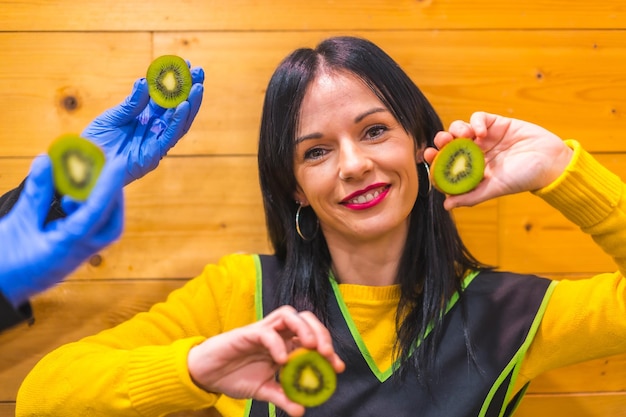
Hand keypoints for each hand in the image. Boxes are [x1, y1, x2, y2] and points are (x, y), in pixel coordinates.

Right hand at [0, 155, 124, 306]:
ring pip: (102, 230)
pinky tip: (71, 202)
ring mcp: (76, 257)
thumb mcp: (18, 224)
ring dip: (101, 205)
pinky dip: (87, 214)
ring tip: (90, 183)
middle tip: (109, 172)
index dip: (109, 186)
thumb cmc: (4, 264)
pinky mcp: (70, 256)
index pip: (97, 213)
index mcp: (67, 247)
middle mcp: (78, 254)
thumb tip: (46, 161)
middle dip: (113, 197)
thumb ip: (35, 194)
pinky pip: (89, 233)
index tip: (118, 162)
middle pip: (111, 225)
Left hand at [82, 64, 204, 184]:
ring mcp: (155, 143)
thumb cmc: (95, 144)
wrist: (84, 168)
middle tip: (198, 71)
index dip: (174, 82)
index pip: (164, 98)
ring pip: (179, 122)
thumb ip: (131, 104)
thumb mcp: (112, 117)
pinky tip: (184, 106)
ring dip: (190, 104)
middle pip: (176, 108)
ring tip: (197, 86)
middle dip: (188, 90)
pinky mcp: (153, 156)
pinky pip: (169, 137)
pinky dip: (178, 122)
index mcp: (143, 119)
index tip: (184, 64)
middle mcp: (153, 130)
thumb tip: (144, 82)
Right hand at [187, 305, 344, 416]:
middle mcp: (277, 333)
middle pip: (305, 319)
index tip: (338, 367)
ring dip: (304, 327)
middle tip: (328, 353)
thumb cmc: (236, 376)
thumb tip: (301, 410)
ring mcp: (263, 330)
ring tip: (311, 346)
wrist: (208, 375)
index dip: (328, 350)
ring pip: (288, 314)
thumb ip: (282, 397)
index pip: (312, 339)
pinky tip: (281, 359)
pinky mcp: (247, 333)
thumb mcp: (263, 390)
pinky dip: (277, 343)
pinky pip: (266, 331)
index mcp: (285, 344)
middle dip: (321, 333)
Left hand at [424, 111, 573, 209]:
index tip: (429, 156)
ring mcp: (486, 138)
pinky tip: (481, 131)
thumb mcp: (496, 188)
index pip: (447, 163)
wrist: (551, 162)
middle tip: (441, 142)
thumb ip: (471, 196)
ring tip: (464, 136)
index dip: (436, 159)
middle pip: (450, 144)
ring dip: (456, 129)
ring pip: (460, 129)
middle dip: (442, 141)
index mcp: (472, 170)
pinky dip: (475, 121)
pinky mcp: (497, 124)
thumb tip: (446, 205)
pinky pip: (478, 118)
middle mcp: (476, 153)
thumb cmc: (524, 178)